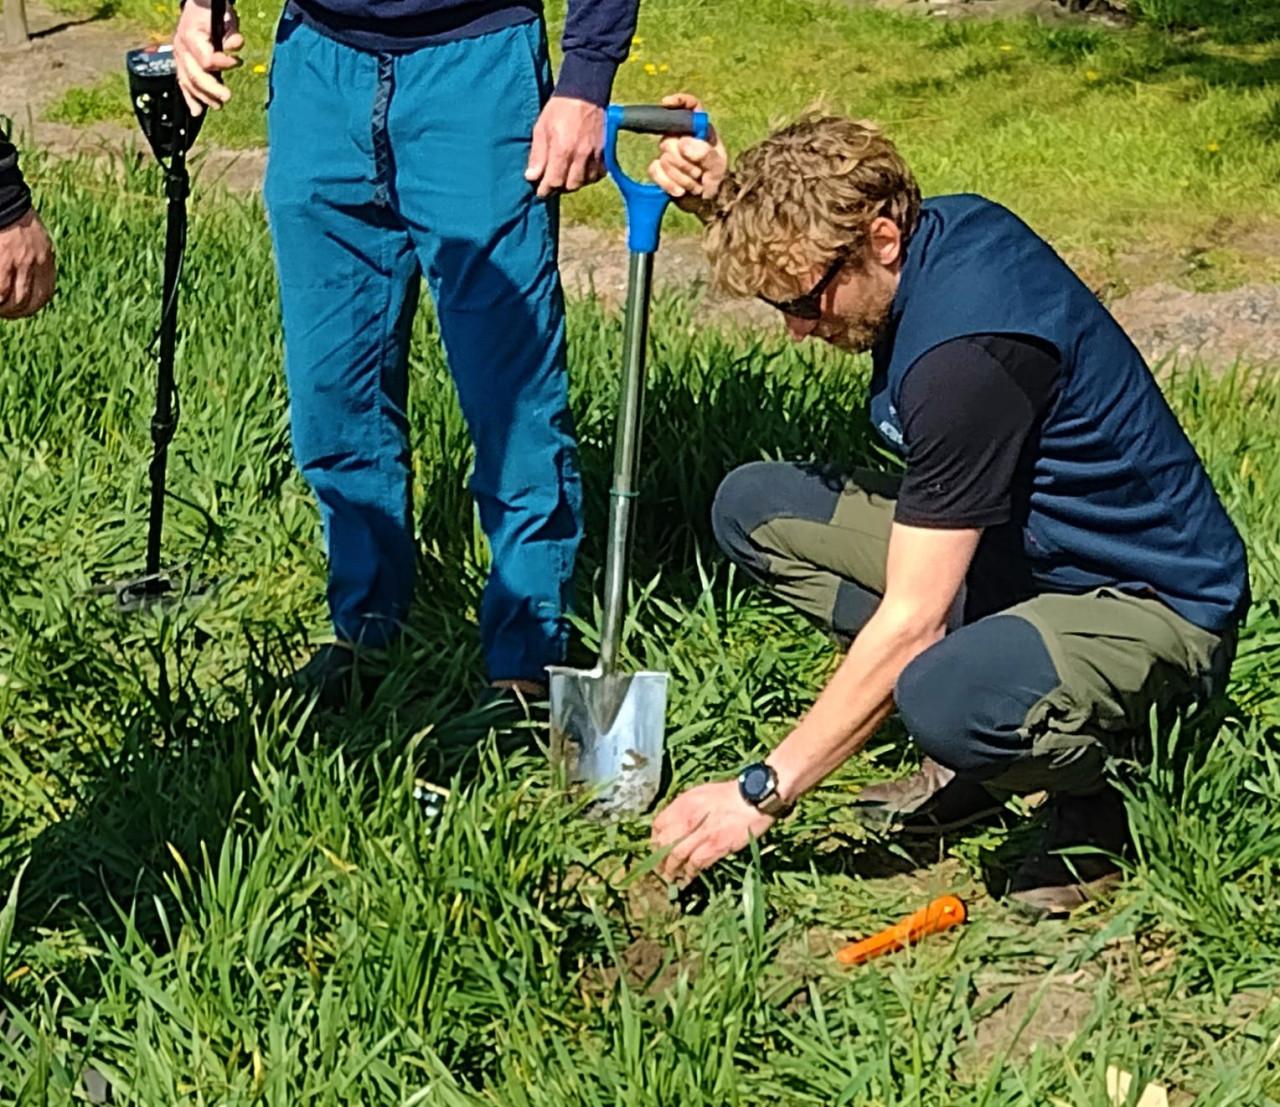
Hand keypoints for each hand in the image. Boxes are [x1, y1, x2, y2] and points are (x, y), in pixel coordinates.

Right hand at [0, 210, 54, 319]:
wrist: (4, 198)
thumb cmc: (13, 215)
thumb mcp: (33, 237)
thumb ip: (33, 257)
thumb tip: (25, 278)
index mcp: (45, 257)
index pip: (44, 293)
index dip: (32, 306)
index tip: (21, 311)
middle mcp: (36, 263)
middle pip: (29, 301)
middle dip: (16, 311)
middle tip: (4, 312)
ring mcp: (19, 263)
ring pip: (13, 299)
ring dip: (4, 308)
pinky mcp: (3, 262)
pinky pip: (0, 291)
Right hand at [173, 0, 244, 116]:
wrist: (198, 8)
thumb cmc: (213, 13)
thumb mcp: (225, 20)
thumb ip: (231, 36)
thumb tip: (236, 46)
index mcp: (191, 36)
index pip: (206, 60)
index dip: (223, 64)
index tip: (238, 62)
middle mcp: (181, 48)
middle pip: (195, 76)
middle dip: (211, 89)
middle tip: (226, 97)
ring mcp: (179, 57)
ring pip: (188, 82)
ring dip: (203, 97)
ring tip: (218, 106)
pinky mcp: (181, 63)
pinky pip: (183, 83)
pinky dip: (190, 97)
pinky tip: (197, 111)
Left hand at [525, 96, 604, 198]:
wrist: (585, 93)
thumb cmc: (560, 109)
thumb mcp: (541, 128)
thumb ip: (537, 155)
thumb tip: (531, 177)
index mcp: (562, 150)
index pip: (553, 182)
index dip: (545, 190)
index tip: (541, 191)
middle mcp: (580, 156)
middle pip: (570, 186)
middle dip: (559, 187)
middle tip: (552, 181)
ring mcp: (595, 155)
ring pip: (585, 182)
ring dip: (574, 182)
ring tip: (566, 175)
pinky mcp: (605, 152)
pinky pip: (598, 174)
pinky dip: (589, 176)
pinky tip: (581, 169)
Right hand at [646, 92, 728, 213]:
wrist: (709, 206)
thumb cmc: (719, 183)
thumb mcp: (718, 167)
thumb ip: (705, 153)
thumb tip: (683, 143)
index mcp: (701, 131)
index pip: (690, 107)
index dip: (678, 101)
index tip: (666, 104)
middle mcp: (684, 138)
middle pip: (669, 139)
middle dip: (683, 162)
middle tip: (699, 175)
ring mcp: (670, 154)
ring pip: (663, 159)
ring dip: (680, 177)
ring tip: (695, 185)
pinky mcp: (660, 170)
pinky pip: (655, 170)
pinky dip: (667, 183)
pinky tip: (680, 191)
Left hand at [651, 779, 773, 881]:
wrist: (753, 798)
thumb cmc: (730, 795)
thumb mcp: (702, 793)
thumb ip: (686, 808)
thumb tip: (675, 824)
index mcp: (684, 803)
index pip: (658, 824)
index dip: (655, 838)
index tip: (657, 847)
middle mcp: (688, 817)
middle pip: (663, 842)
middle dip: (659, 858)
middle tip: (661, 868)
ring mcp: (701, 833)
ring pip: (676, 856)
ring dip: (671, 870)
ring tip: (671, 877)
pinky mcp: (714, 846)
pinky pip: (695, 863)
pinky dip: (689, 873)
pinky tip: (688, 878)